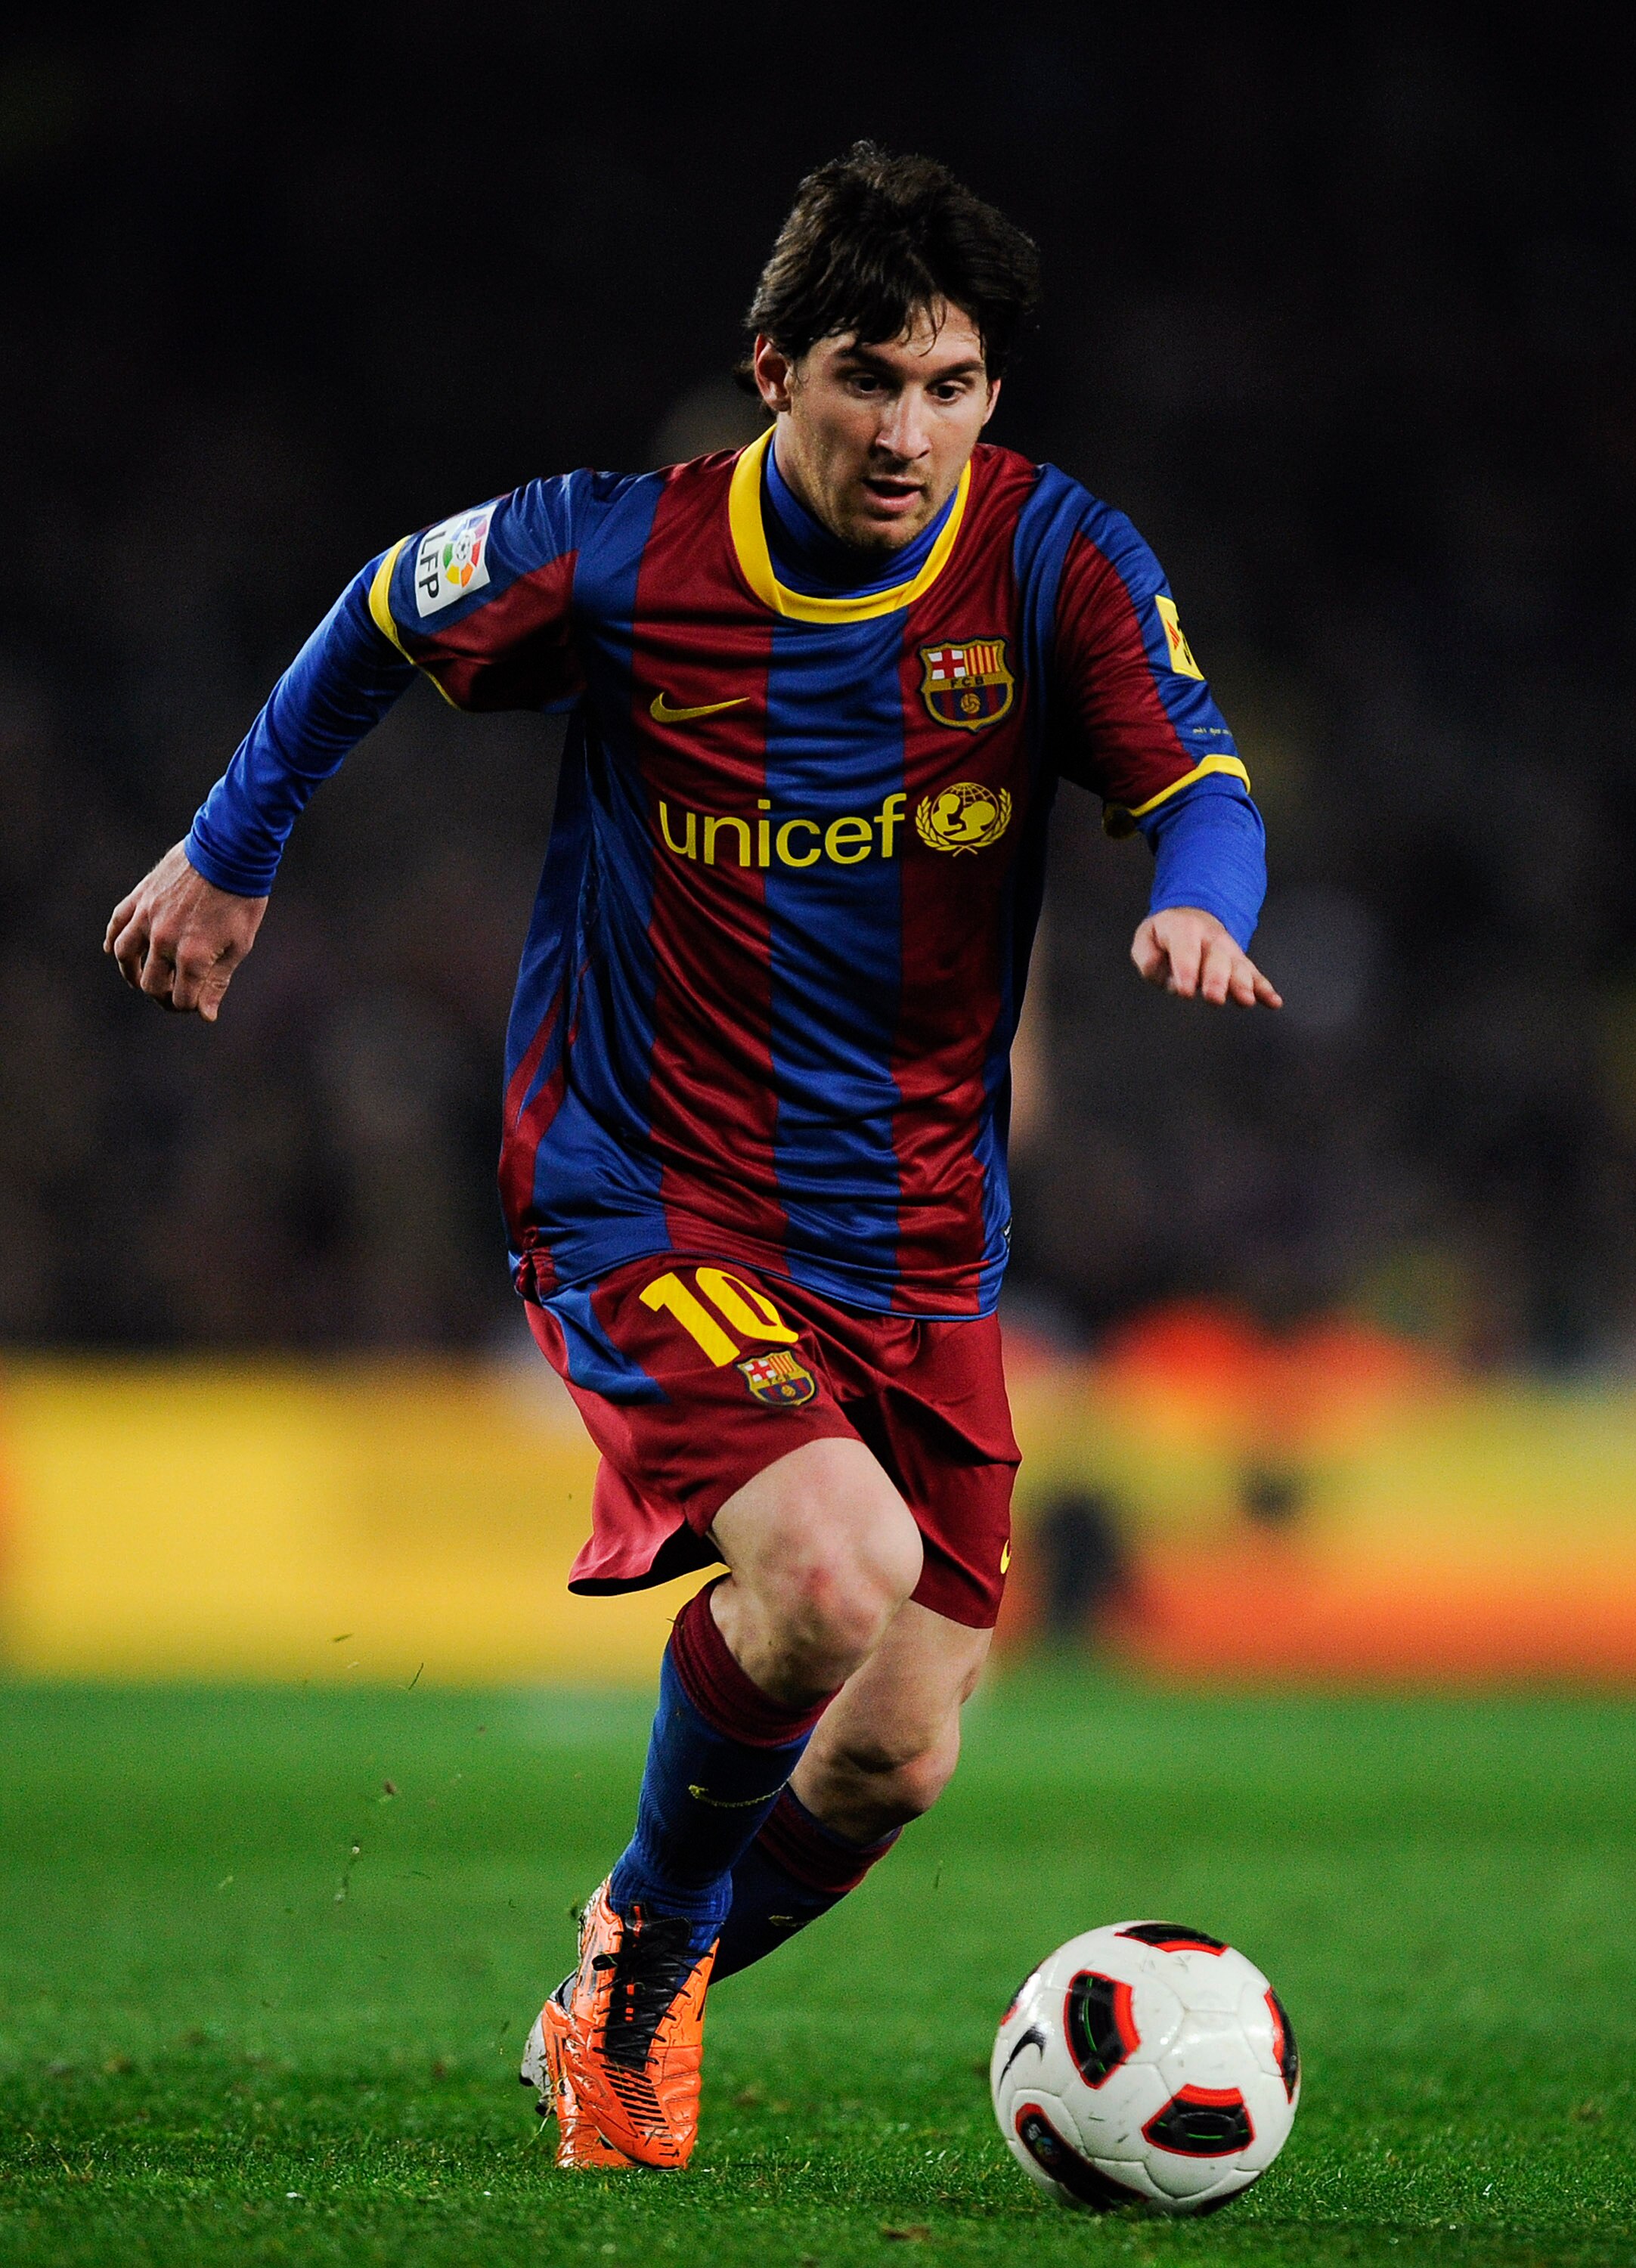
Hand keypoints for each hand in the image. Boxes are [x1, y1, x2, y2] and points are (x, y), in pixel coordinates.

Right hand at [104, 842, 267, 1021]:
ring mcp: (148, 916)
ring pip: (125, 956)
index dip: (189, 1007)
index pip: (181, 999)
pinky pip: (117, 923)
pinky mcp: (140, 896)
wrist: (231, 850)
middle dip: (162, 996)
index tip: (197, 1002)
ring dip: (131, 973)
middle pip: (151, 983)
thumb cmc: (241, 899)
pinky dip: (112, 939)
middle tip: (172, 994)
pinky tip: (113, 951)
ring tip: (140, 979)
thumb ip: (218, 980)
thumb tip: (205, 1015)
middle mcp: (164, 939)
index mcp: (193, 955)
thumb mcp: (239, 944)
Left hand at [1131, 906, 1281, 1007]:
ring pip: (1238, 967)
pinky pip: (1254, 975)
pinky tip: (1273, 1002)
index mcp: (1184, 929)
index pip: (1185, 951)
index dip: (1185, 971)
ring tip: (1246, 1000)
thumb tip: (1159, 972)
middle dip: (1216, 980)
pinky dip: (1265, 988)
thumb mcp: (1145, 937)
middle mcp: (1211, 938)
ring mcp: (1229, 951)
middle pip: (1216, 959)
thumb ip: (1146, 957)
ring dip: (1243, 984)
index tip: (1184, 990)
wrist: (1193, 915)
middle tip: (1214, 998)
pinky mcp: (1240, 963)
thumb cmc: (1166, 933)